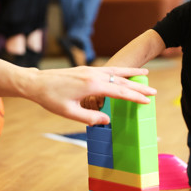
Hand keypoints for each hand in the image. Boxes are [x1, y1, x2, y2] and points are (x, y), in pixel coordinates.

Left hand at [22, 66, 155, 125]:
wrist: (36, 82)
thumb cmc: (50, 99)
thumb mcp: (69, 112)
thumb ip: (89, 117)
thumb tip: (107, 121)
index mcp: (91, 85)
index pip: (119, 92)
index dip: (135, 97)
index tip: (147, 102)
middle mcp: (94, 75)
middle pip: (122, 80)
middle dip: (139, 87)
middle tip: (154, 92)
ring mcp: (90, 70)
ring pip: (117, 71)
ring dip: (132, 73)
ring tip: (146, 74)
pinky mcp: (86, 69)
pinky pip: (108, 69)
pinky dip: (120, 70)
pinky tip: (124, 72)